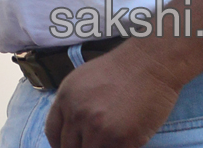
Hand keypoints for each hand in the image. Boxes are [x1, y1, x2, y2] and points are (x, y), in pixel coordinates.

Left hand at [44, 43, 180, 147]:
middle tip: (94, 143)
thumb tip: (70, 130)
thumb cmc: (120, 70)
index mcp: (65, 98)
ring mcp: (99, 129)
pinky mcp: (122, 140)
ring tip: (110, 141)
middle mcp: (77, 114)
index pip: (52, 134)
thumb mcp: (82, 81)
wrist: (149, 63)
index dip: (61, 145)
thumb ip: (72, 105)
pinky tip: (124, 142)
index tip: (72, 146)